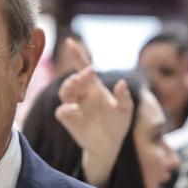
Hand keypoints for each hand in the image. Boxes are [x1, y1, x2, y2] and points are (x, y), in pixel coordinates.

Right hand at [54, 42, 134, 187]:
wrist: (109, 145)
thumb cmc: (117, 124)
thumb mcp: (125, 110)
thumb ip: (124, 97)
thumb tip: (122, 83)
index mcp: (95, 88)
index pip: (84, 68)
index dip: (77, 55)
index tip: (70, 42)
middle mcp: (83, 95)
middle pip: (74, 80)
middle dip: (78, 76)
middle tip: (84, 75)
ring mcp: (75, 107)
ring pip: (64, 93)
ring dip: (68, 87)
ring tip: (75, 84)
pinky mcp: (70, 120)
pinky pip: (62, 112)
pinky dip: (66, 109)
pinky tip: (74, 110)